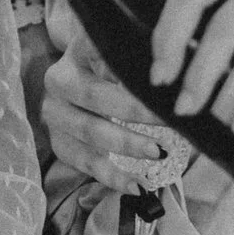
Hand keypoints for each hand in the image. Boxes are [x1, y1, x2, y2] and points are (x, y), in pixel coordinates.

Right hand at [42, 46, 168, 193]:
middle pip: (95, 95)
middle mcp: (59, 79)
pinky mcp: (58, 141)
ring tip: (160, 152)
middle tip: (169, 120)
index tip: (157, 75)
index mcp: (76, 49)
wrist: (80, 82)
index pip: (97, 50)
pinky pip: (85, 162)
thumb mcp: (123, 48)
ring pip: (89, 131)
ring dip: (127, 144)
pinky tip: (138, 186)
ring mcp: (54, 112)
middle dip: (135, 110)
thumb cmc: (113, 64)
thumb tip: (179, 63)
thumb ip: (142, 51)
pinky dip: (112, 177)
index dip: (122, 64)